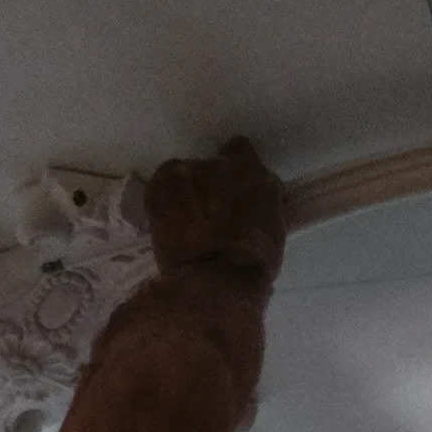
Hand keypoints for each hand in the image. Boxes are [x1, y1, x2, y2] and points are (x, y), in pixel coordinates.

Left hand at [143, 136, 286, 289]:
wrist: (217, 280)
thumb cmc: (255, 260)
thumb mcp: (273, 224)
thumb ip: (261, 200)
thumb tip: (251, 199)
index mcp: (250, 170)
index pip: (241, 151)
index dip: (237, 170)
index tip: (236, 188)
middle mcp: (217, 163)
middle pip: (212, 165)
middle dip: (213, 184)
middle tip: (213, 213)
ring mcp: (184, 174)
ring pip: (184, 175)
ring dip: (187, 192)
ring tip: (187, 221)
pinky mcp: (158, 191)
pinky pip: (161, 185)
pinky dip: (165, 199)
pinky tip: (170, 220)